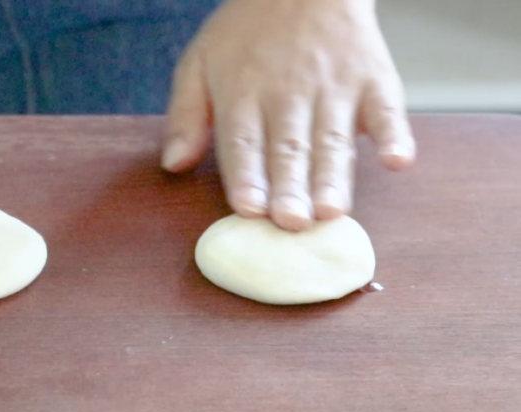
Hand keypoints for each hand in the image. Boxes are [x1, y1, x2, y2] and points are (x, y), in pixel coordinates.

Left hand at [162, 0, 415, 230]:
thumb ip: (185, 116)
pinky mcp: (372, 79)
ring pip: (332, 138)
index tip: (248, 209)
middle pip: (288, 147)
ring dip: (333, 176)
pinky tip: (397, 161)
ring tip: (332, 211)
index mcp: (242, 93)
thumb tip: (172, 164)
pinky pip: (386, 108)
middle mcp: (287, 93)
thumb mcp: (198, 62)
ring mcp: (333, 86)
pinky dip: (394, 134)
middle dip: (290, 187)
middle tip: (291, 222)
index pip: (242, 142)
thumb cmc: (246, 31)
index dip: (246, 176)